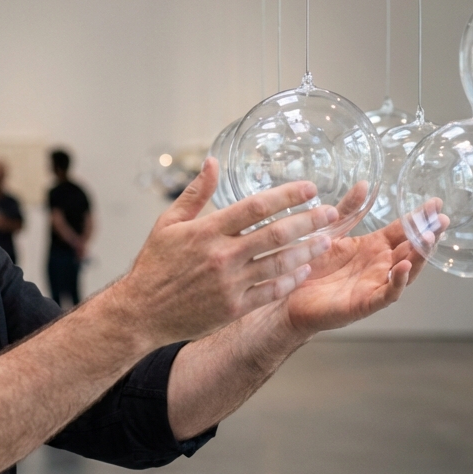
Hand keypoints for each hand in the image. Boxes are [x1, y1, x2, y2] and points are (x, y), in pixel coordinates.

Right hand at [113, 159, 340, 346]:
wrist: (142, 312)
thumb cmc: (155, 265)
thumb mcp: (168, 223)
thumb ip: (196, 193)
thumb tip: (213, 162)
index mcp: (207, 230)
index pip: (256, 206)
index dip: (287, 195)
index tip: (310, 189)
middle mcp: (221, 255)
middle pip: (275, 233)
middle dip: (308, 221)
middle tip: (331, 213)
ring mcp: (229, 283)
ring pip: (279, 263)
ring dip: (307, 251)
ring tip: (326, 241)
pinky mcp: (233, 308)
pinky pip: (270, 291)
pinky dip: (290, 280)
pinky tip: (304, 271)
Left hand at [269, 198, 448, 339]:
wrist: (288, 297)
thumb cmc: (311, 267)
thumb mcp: (331, 232)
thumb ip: (348, 210)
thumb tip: (364, 184)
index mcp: (374, 247)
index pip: (403, 230)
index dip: (419, 218)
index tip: (436, 203)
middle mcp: (379, 265)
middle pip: (411, 249)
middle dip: (428, 235)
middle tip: (441, 220)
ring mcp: (374, 285)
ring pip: (406, 271)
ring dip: (419, 257)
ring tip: (429, 239)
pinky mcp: (364, 304)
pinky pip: (387, 294)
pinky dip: (397, 282)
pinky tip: (403, 268)